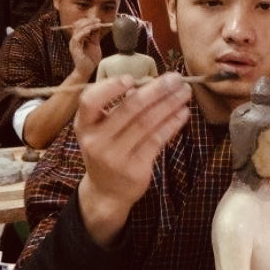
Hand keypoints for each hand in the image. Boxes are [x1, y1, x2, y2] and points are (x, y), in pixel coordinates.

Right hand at [68, 17, 104, 78]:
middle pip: (78, 25)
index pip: (80, 24)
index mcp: (78, 37)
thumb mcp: (95, 44)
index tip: (98, 20)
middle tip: (98, 20)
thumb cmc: (90, 59)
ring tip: (97, 24)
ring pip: (77, 29)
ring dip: (88, 25)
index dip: (89, 20)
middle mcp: (74, 39)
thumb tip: (98, 26)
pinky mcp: (74, 49)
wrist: (87, 71)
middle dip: (89, 21)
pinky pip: (77, 38)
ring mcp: (73, 44)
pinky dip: (83, 32)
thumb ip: (95, 35)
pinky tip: (90, 30)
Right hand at [76, 73, 191, 245]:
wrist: (107, 191)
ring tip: (185, 92)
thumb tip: (151, 82)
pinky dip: (172, 124)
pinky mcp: (135, 169)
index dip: (110, 87)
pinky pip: (157, 140)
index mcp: (84, 125)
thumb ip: (117, 107)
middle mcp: (96, 141)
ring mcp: (115, 156)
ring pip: (147, 123)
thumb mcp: (101, 129)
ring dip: (169, 104)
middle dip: (155, 90)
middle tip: (175, 78)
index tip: (131, 78)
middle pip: (128, 109)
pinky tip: (183, 113)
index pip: (90, 101)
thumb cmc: (107, 150)